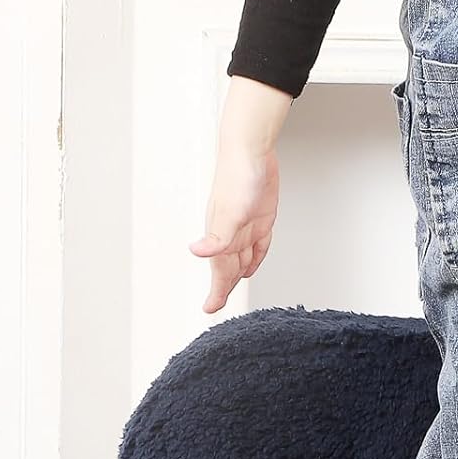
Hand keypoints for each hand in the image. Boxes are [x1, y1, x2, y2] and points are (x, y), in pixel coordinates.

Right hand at [192, 76, 291, 313]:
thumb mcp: (232, 210)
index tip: (208, 309)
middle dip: (222, 288)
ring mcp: (246, 225)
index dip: (216, 291)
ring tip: (230, 291)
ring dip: (235, 276)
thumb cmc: (239, 176)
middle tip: (214, 307)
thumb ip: (218, 236)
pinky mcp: (261, 217)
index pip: (220, 272)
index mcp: (223, 235)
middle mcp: (233, 233)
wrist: (251, 149)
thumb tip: (196, 252)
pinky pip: (257, 245)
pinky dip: (253, 259)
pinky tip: (251, 266)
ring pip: (241, 259)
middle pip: (228, 269)